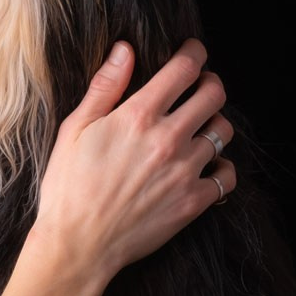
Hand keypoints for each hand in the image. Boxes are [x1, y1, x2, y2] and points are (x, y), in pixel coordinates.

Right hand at [30, 39, 235, 289]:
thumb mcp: (74, 131)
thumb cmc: (68, 188)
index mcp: (138, 116)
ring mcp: (184, 171)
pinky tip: (207, 168)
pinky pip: (227, 175)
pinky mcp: (193, 202)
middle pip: (214, 94)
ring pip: (223, 132)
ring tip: (199, 131)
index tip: (193, 53)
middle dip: (210, 84)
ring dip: (214, 125)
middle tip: (201, 89)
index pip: (184, 69)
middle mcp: (168, 139)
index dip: (194, 53)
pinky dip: (222, 168)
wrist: (78, 246)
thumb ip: (104, 88)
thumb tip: (125, 50)